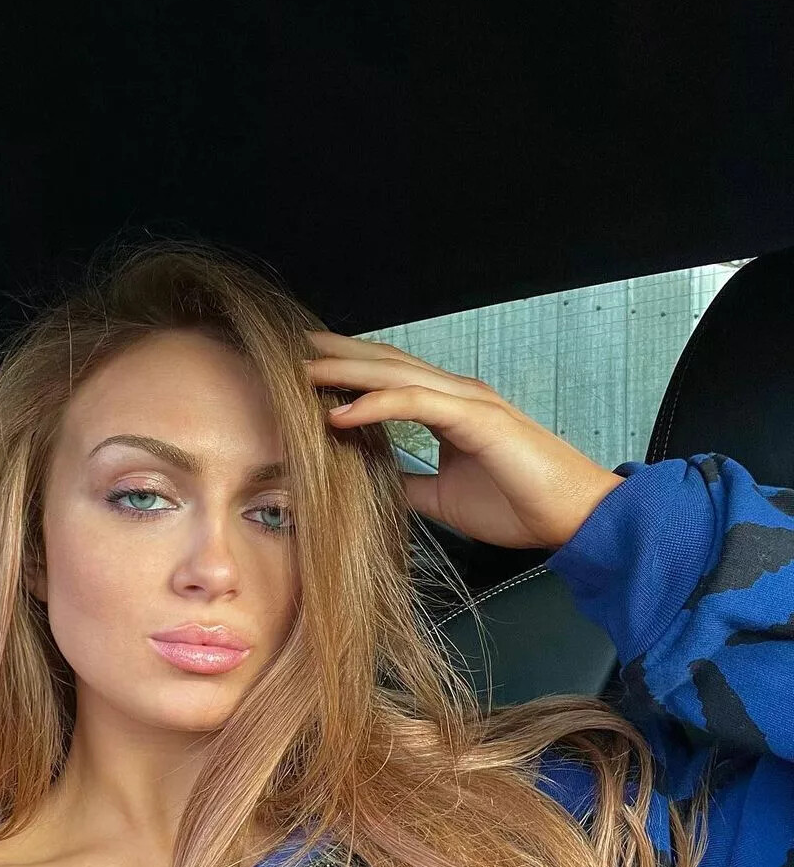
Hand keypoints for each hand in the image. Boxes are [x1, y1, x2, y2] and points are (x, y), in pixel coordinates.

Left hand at [302, 330, 625, 549]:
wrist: (576, 519)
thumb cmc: (520, 504)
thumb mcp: (442, 496)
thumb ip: (406, 482)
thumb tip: (368, 483)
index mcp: (451, 407)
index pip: (390, 377)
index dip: (348, 369)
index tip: (307, 371)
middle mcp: (457, 395)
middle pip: (386, 363)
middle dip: (337, 354)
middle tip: (291, 348)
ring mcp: (467, 402)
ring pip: (394, 374)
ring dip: (345, 371)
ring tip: (301, 372)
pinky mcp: (476, 419)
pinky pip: (414, 403)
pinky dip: (374, 404)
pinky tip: (339, 412)